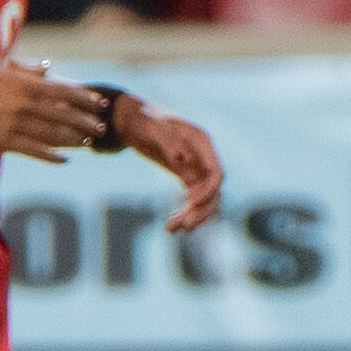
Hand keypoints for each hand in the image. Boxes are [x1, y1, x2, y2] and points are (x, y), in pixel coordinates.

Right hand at [0, 63, 105, 160]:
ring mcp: (15, 124)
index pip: (63, 91)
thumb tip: (48, 69)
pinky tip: (65, 159)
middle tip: (102, 127)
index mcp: (23, 83)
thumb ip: (26, 69)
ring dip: (73, 139)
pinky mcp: (4, 142)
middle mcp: (24, 103)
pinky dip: (52, 156)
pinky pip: (35, 150)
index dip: (84, 98)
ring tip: (88, 142)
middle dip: (85, 121)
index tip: (100, 103)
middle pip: (64, 114)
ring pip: (53, 134)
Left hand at [117, 98, 222, 231]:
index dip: (209, 191)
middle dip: (201, 210)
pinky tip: (171, 226)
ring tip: (171, 229)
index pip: (216, 172)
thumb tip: (181, 159)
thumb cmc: (145, 121)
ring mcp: (196, 168)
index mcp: (200, 143)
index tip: (192, 205)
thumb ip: (168, 142)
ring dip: (192, 216)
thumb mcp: (153, 129)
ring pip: (203, 199)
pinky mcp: (187, 177)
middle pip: (212, 191)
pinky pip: (192, 200)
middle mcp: (203, 157)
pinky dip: (184, 213)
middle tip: (184, 227)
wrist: (134, 121)